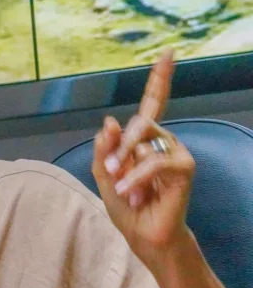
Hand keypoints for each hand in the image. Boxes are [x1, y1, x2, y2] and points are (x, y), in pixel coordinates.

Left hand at [91, 50, 195, 260]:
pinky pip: (152, 161)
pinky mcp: (184, 167)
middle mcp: (162, 140)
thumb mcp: (104, 175)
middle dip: (120, 148)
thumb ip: (104, 149)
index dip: (160, 78)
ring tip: (126, 191)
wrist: (143, 235)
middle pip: (138, 121)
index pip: (153, 102)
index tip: (167, 52)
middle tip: (113, 172)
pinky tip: (131, 193)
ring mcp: (175, 152)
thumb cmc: (125, 206)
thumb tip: (109, 121)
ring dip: (127, 168)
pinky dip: (136, 178)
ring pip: (142, 141)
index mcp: (144, 139)